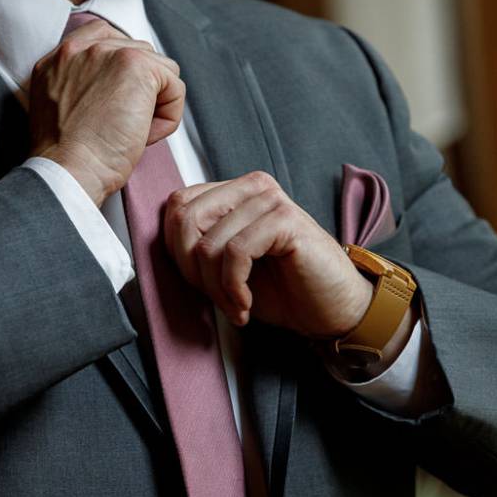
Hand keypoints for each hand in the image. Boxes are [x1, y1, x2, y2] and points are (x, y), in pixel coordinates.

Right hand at [27, 19, 185, 204]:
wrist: (67, 172)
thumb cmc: (66, 159)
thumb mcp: (61, 110)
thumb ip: (82, 87)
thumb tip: (121, 90)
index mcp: (59, 59)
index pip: (103, 36)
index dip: (123, 66)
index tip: (121, 98)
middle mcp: (81, 49)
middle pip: (139, 53)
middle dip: (141, 91)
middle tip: (121, 126)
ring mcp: (109, 53)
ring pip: (161, 71)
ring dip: (155, 105)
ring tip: (130, 132)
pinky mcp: (138, 67)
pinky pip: (175, 87)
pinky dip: (168, 118)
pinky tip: (143, 135)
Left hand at [163, 171, 373, 338]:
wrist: (330, 309)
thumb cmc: (281, 289)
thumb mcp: (225, 267)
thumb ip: (198, 247)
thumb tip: (165, 246)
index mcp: (233, 192)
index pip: (177, 207)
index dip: (178, 253)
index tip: (201, 285)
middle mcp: (251, 187)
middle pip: (185, 220)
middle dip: (193, 271)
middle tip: (218, 298)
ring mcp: (269, 199)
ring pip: (209, 242)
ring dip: (216, 288)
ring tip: (236, 305)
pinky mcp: (285, 220)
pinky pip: (235, 252)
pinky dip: (234, 286)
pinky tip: (246, 304)